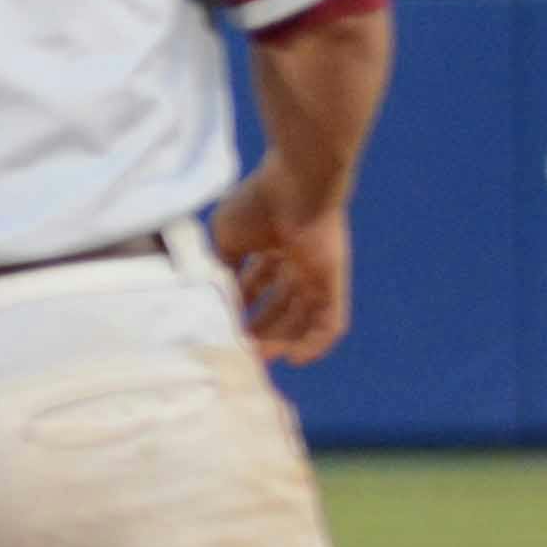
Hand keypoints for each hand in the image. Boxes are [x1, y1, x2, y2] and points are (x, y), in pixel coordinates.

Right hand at [212, 169, 352, 362]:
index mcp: (270, 247)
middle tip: (239, 350)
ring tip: (259, 358)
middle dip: (259, 329)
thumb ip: (221, 268)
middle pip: (279, 306)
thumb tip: (214, 296)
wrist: (296, 187)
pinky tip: (295, 359)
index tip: (221, 326)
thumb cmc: (257, 205)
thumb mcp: (225, 239)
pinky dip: (315, 343)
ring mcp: (316, 275)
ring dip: (281, 340)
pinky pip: (330, 321)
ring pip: (301, 318)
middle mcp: (296, 263)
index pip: (255, 285)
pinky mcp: (332, 284)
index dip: (239, 307)